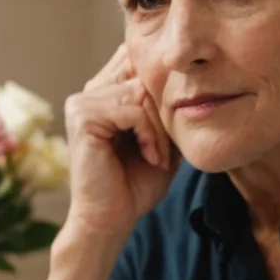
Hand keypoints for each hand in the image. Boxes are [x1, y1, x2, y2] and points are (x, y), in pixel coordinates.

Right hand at [61, 45, 178, 242]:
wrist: (112, 218)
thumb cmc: (137, 182)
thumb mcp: (164, 137)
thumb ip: (169, 107)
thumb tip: (197, 78)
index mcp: (107, 91)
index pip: (141, 61)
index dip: (166, 88)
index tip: (174, 129)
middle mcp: (92, 90)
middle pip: (145, 75)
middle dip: (165, 113)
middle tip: (167, 149)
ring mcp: (83, 102)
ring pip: (141, 94)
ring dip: (159, 129)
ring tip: (158, 156)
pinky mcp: (83, 117)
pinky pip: (132, 111)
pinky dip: (150, 135)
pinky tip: (150, 157)